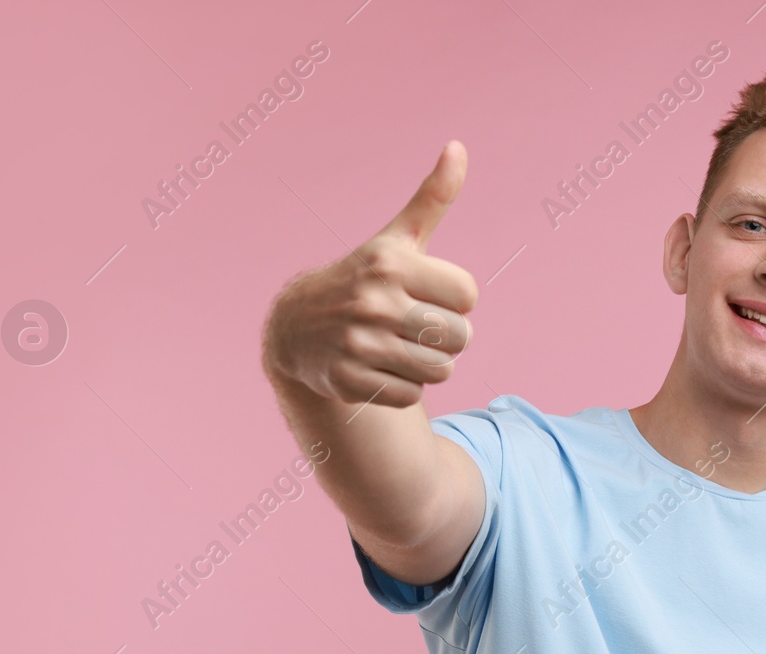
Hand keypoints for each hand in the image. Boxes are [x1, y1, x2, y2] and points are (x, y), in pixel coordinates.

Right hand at [263, 140, 477, 405]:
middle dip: (446, 336)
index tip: (428, 294)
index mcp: (390, 264)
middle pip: (460, 337)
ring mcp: (358, 344)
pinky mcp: (349, 382)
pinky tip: (380, 368)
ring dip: (428, 364)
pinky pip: (411, 395)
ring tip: (399, 346)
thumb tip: (458, 147)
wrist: (296, 328)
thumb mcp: (396, 240)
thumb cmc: (365, 280)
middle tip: (416, 325)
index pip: (468, 296)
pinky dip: (403, 387)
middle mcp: (372, 302)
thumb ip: (432, 198)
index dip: (456, 299)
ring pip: (440, 371)